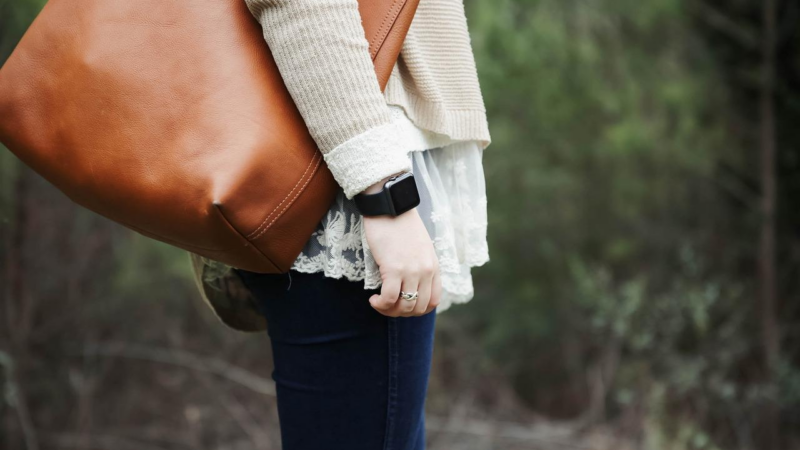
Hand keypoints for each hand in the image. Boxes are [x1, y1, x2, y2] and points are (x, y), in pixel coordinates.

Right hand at [361, 176, 440, 316]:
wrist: (390, 206)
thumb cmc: (400, 224)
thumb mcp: (419, 247)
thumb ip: (419, 265)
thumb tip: (409, 284)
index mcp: (433, 267)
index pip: (433, 302)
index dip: (416, 310)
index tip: (402, 304)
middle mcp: (426, 271)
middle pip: (418, 308)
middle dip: (401, 313)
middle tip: (387, 305)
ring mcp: (411, 271)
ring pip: (404, 307)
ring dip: (389, 311)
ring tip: (378, 302)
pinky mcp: (394, 268)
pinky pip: (389, 299)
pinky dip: (380, 304)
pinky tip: (373, 298)